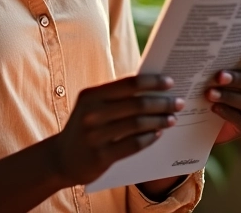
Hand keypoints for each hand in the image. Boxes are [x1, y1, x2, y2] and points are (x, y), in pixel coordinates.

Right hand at [49, 74, 184, 186]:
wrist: (62, 158)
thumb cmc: (86, 126)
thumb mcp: (93, 105)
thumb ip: (116, 96)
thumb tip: (151, 85)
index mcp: (91, 95)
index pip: (128, 84)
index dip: (151, 82)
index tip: (170, 82)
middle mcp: (92, 113)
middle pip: (136, 104)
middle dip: (162, 102)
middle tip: (178, 102)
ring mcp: (95, 135)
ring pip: (137, 124)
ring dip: (159, 120)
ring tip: (172, 118)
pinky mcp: (101, 156)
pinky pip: (133, 145)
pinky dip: (149, 138)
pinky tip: (158, 134)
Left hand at [209, 44, 240, 143]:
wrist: (203, 111)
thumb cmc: (210, 77)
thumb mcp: (216, 64)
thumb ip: (221, 55)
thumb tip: (209, 44)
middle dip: (239, 78)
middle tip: (219, 76)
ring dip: (229, 96)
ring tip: (210, 93)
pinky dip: (226, 112)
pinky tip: (214, 107)